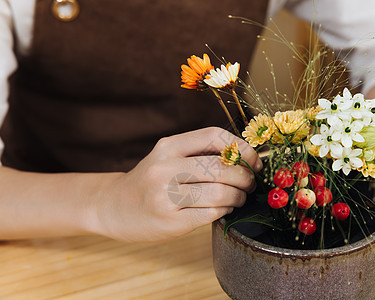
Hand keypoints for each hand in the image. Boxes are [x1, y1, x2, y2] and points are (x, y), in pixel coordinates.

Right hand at [91, 127, 261, 242]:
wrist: (112, 207)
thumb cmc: (148, 181)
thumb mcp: (166, 157)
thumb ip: (199, 154)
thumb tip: (245, 157)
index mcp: (168, 147)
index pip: (214, 136)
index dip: (242, 148)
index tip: (254, 161)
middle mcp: (165, 168)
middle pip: (221, 168)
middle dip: (245, 177)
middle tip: (249, 183)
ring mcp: (165, 196)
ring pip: (220, 193)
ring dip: (238, 196)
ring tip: (238, 198)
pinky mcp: (170, 221)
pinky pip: (212, 214)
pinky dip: (225, 210)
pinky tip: (223, 209)